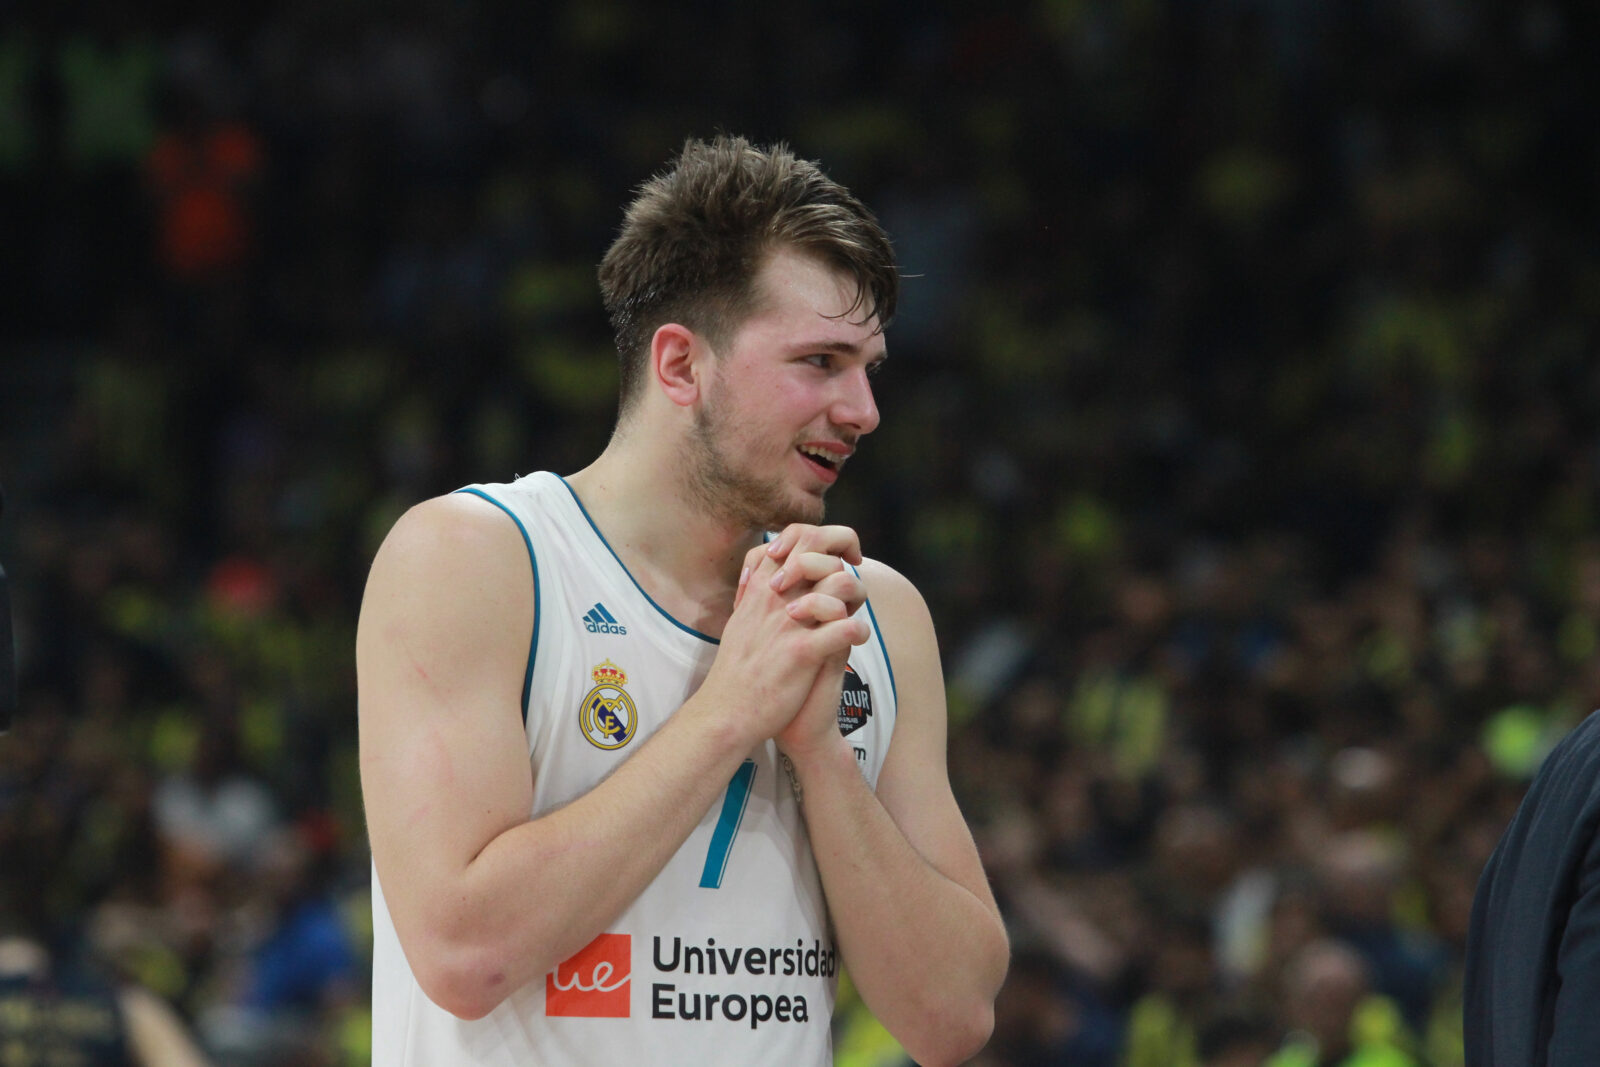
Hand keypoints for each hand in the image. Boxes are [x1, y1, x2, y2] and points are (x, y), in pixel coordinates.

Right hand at [697, 537, 866, 745]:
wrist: (726, 712)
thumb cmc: (738, 668)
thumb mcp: (742, 618)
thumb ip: (758, 591)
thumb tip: (773, 569)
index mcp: (762, 586)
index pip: (796, 536)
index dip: (825, 537)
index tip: (840, 557)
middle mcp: (775, 596)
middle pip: (820, 547)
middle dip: (847, 552)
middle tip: (856, 573)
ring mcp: (788, 623)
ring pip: (840, 581)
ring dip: (855, 595)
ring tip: (853, 613)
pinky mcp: (802, 652)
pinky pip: (846, 627)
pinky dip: (858, 631)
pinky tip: (856, 640)